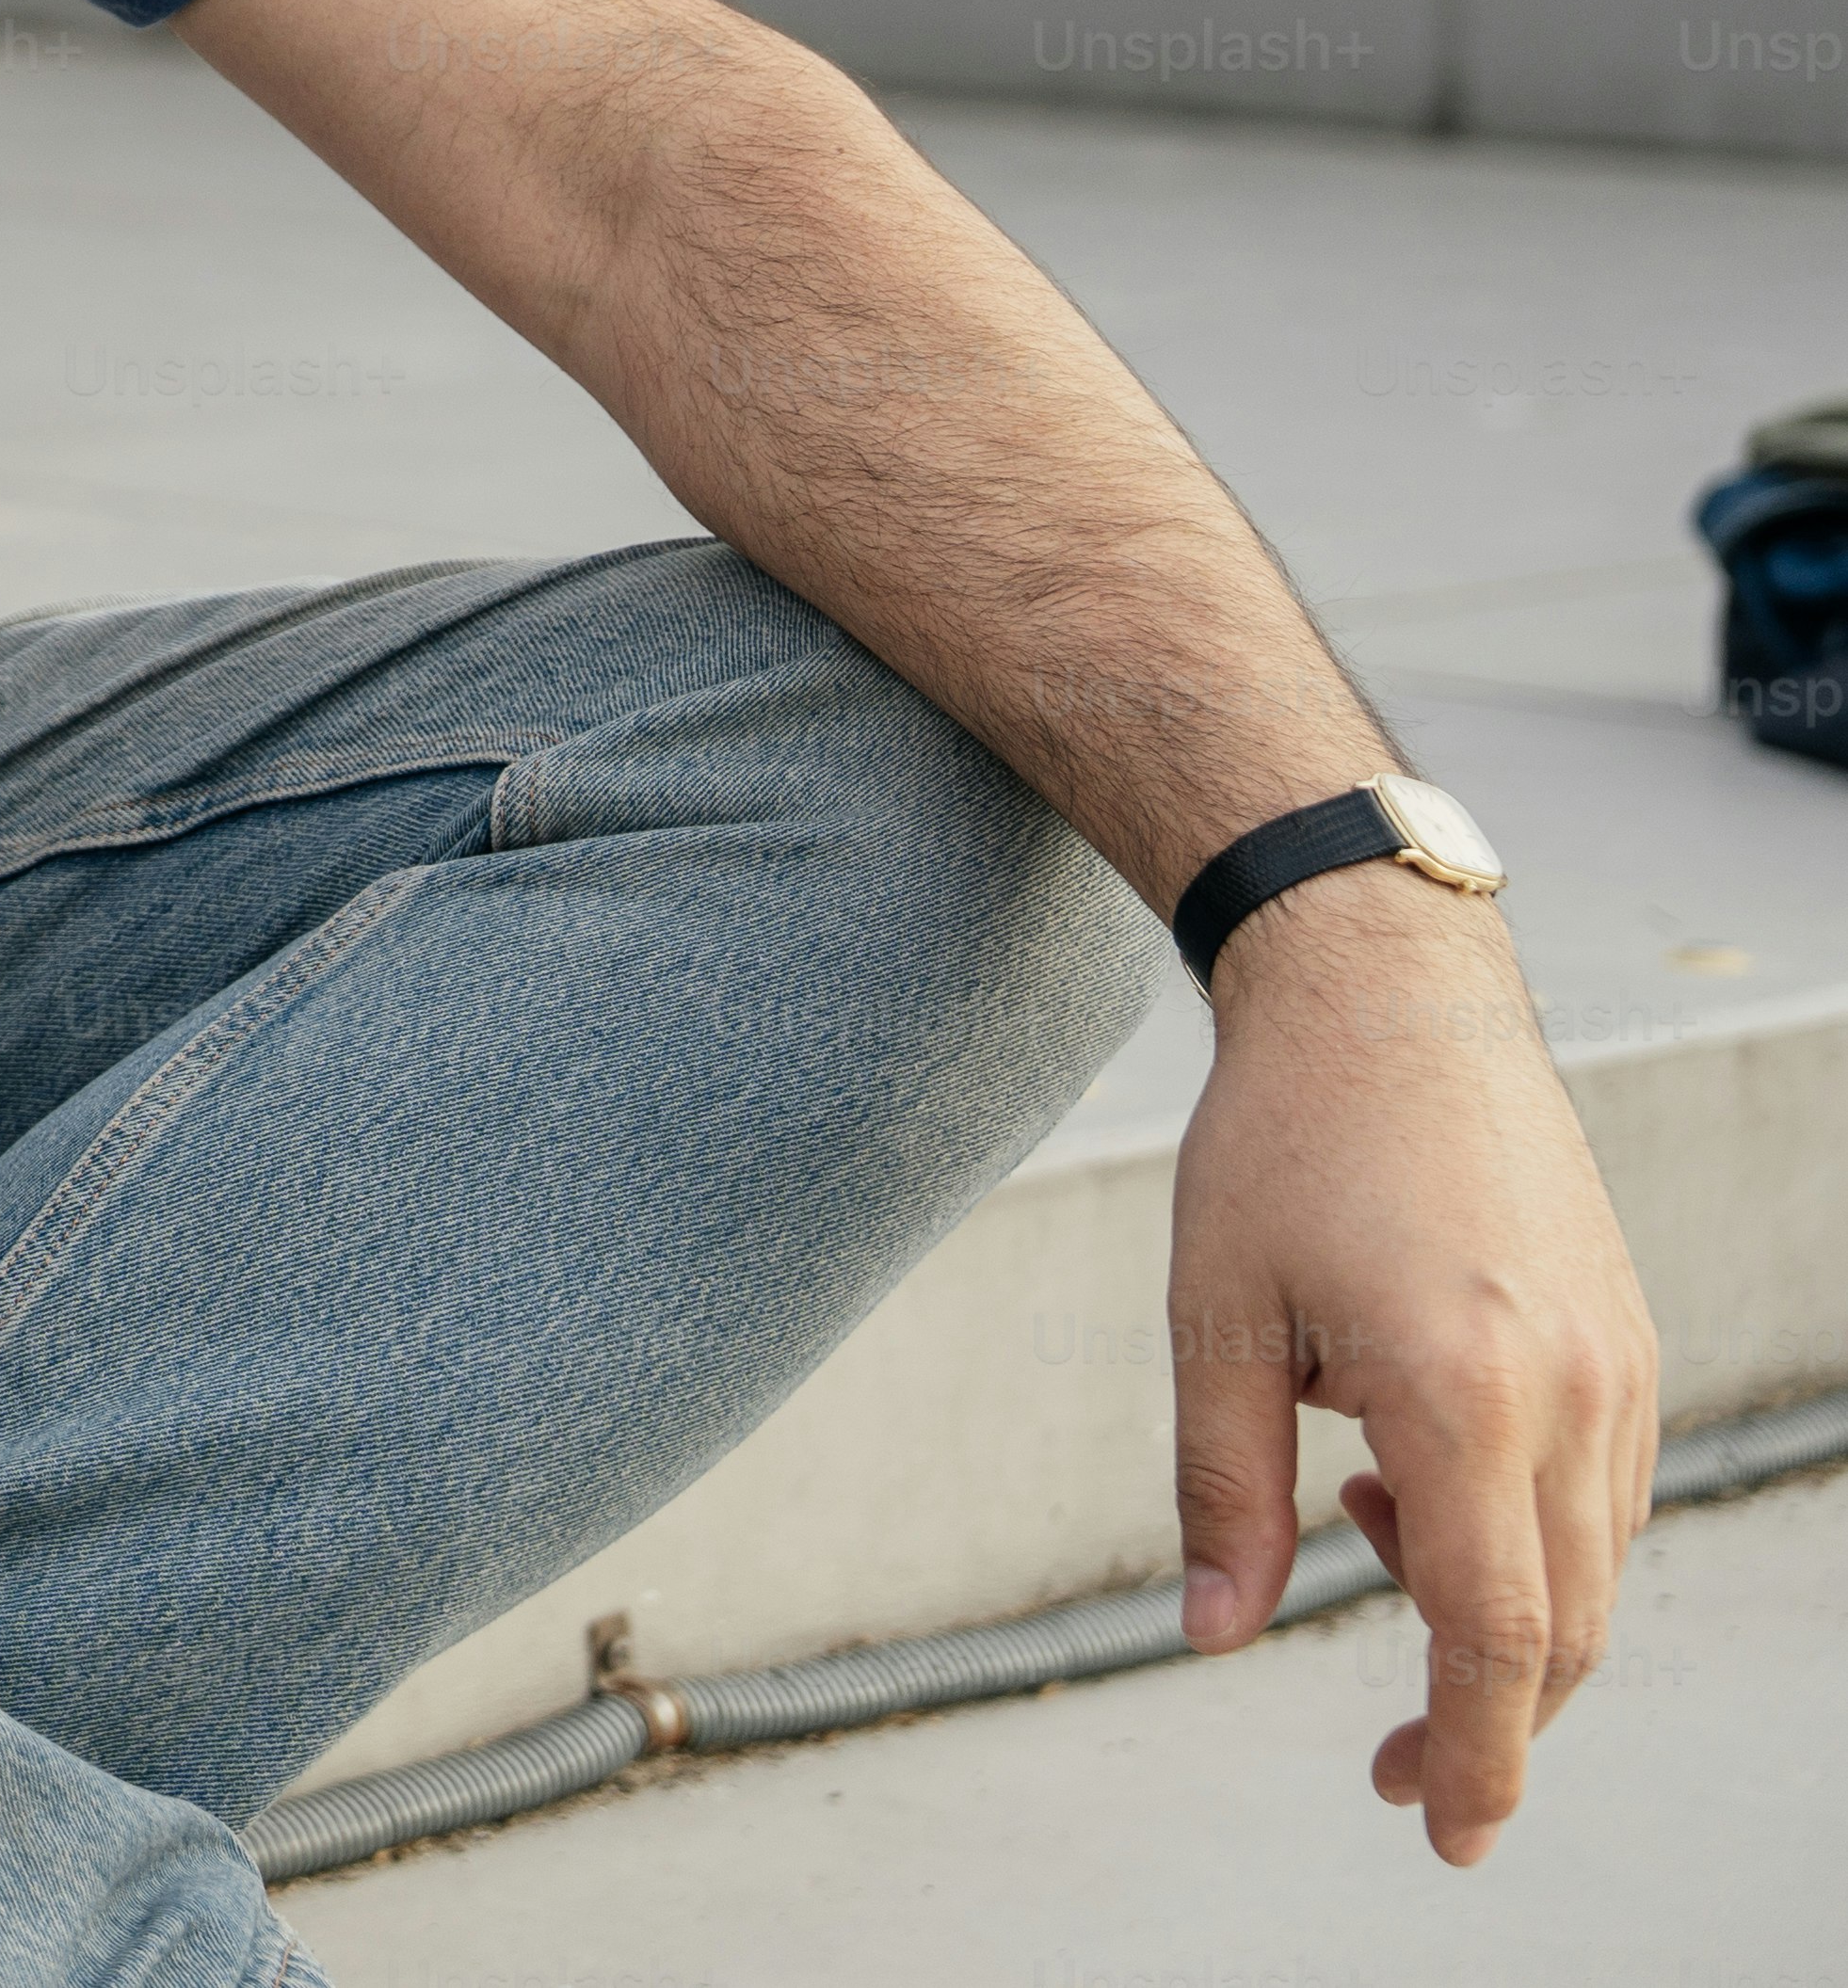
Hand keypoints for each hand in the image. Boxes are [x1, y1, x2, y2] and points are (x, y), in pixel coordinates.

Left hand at [1167, 869, 1659, 1863]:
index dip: (1475, 1755)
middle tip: (1386, 1773)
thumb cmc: (1278, 1146)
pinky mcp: (1625, 1339)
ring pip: (1589, 1568)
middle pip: (1560, 1628)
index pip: (1496, 1635)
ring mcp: (1616, 1366)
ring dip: (1495, 1619)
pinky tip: (1403, 1475)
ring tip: (1353, 1530)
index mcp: (1460, 1393)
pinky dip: (1519, 1536)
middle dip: (1484, 1723)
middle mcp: (1568, 1391)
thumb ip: (1223, 1491)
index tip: (1444, 1838)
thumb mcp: (1213, 1319)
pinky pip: (1598, 1494)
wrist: (1389, 998)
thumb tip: (1212, 1636)